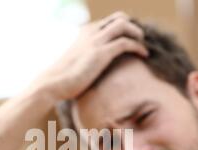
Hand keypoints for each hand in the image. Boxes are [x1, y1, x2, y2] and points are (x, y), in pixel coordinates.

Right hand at [32, 11, 147, 100]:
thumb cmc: (62, 79)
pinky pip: (126, 43)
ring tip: (143, 44)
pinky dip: (138, 47)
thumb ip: (85, 59)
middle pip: (119, 17)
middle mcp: (90, 33)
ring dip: (137, 33)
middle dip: (133, 26)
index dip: (124, 27)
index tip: (132, 38)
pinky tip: (144, 55)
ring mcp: (95, 41)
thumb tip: (91, 69)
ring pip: (124, 25)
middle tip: (139, 40)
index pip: (109, 21)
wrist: (53, 84)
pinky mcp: (100, 53)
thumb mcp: (75, 63)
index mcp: (84, 33)